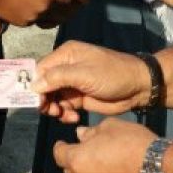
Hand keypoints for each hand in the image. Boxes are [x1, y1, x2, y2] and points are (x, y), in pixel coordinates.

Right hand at [0, 0, 87, 26]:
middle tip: (80, 5)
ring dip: (62, 17)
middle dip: (74, 9)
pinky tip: (46, 14)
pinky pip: (40, 22)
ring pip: (54, 21)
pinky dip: (47, 19)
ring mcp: (34, 19)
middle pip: (65, 13)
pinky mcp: (24, 24)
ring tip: (66, 12)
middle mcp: (44, 9)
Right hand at [31, 41, 151, 123]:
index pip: (41, 69)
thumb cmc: (113, 74)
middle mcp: (67, 68)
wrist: (138, 87)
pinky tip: (74, 118)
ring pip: (53, 98)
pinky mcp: (80, 98)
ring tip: (64, 115)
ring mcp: (73, 84)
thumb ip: (58, 78)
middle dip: (44, 100)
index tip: (36, 102)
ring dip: (55, 109)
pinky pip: (64, 107)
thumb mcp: (84, 74)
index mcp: (66, 55)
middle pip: (44, 85)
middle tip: (51, 111)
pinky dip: (65, 114)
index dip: (35, 85)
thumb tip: (34, 85)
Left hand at [52, 117, 153, 172]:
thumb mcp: (110, 126)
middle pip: (70, 172)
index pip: (58, 154)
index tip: (64, 143)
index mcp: (78, 160)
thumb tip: (80, 134)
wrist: (159, 170)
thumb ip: (91, 132)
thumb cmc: (132, 143)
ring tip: (104, 164)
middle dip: (75, 162)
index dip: (61, 147)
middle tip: (87, 151)